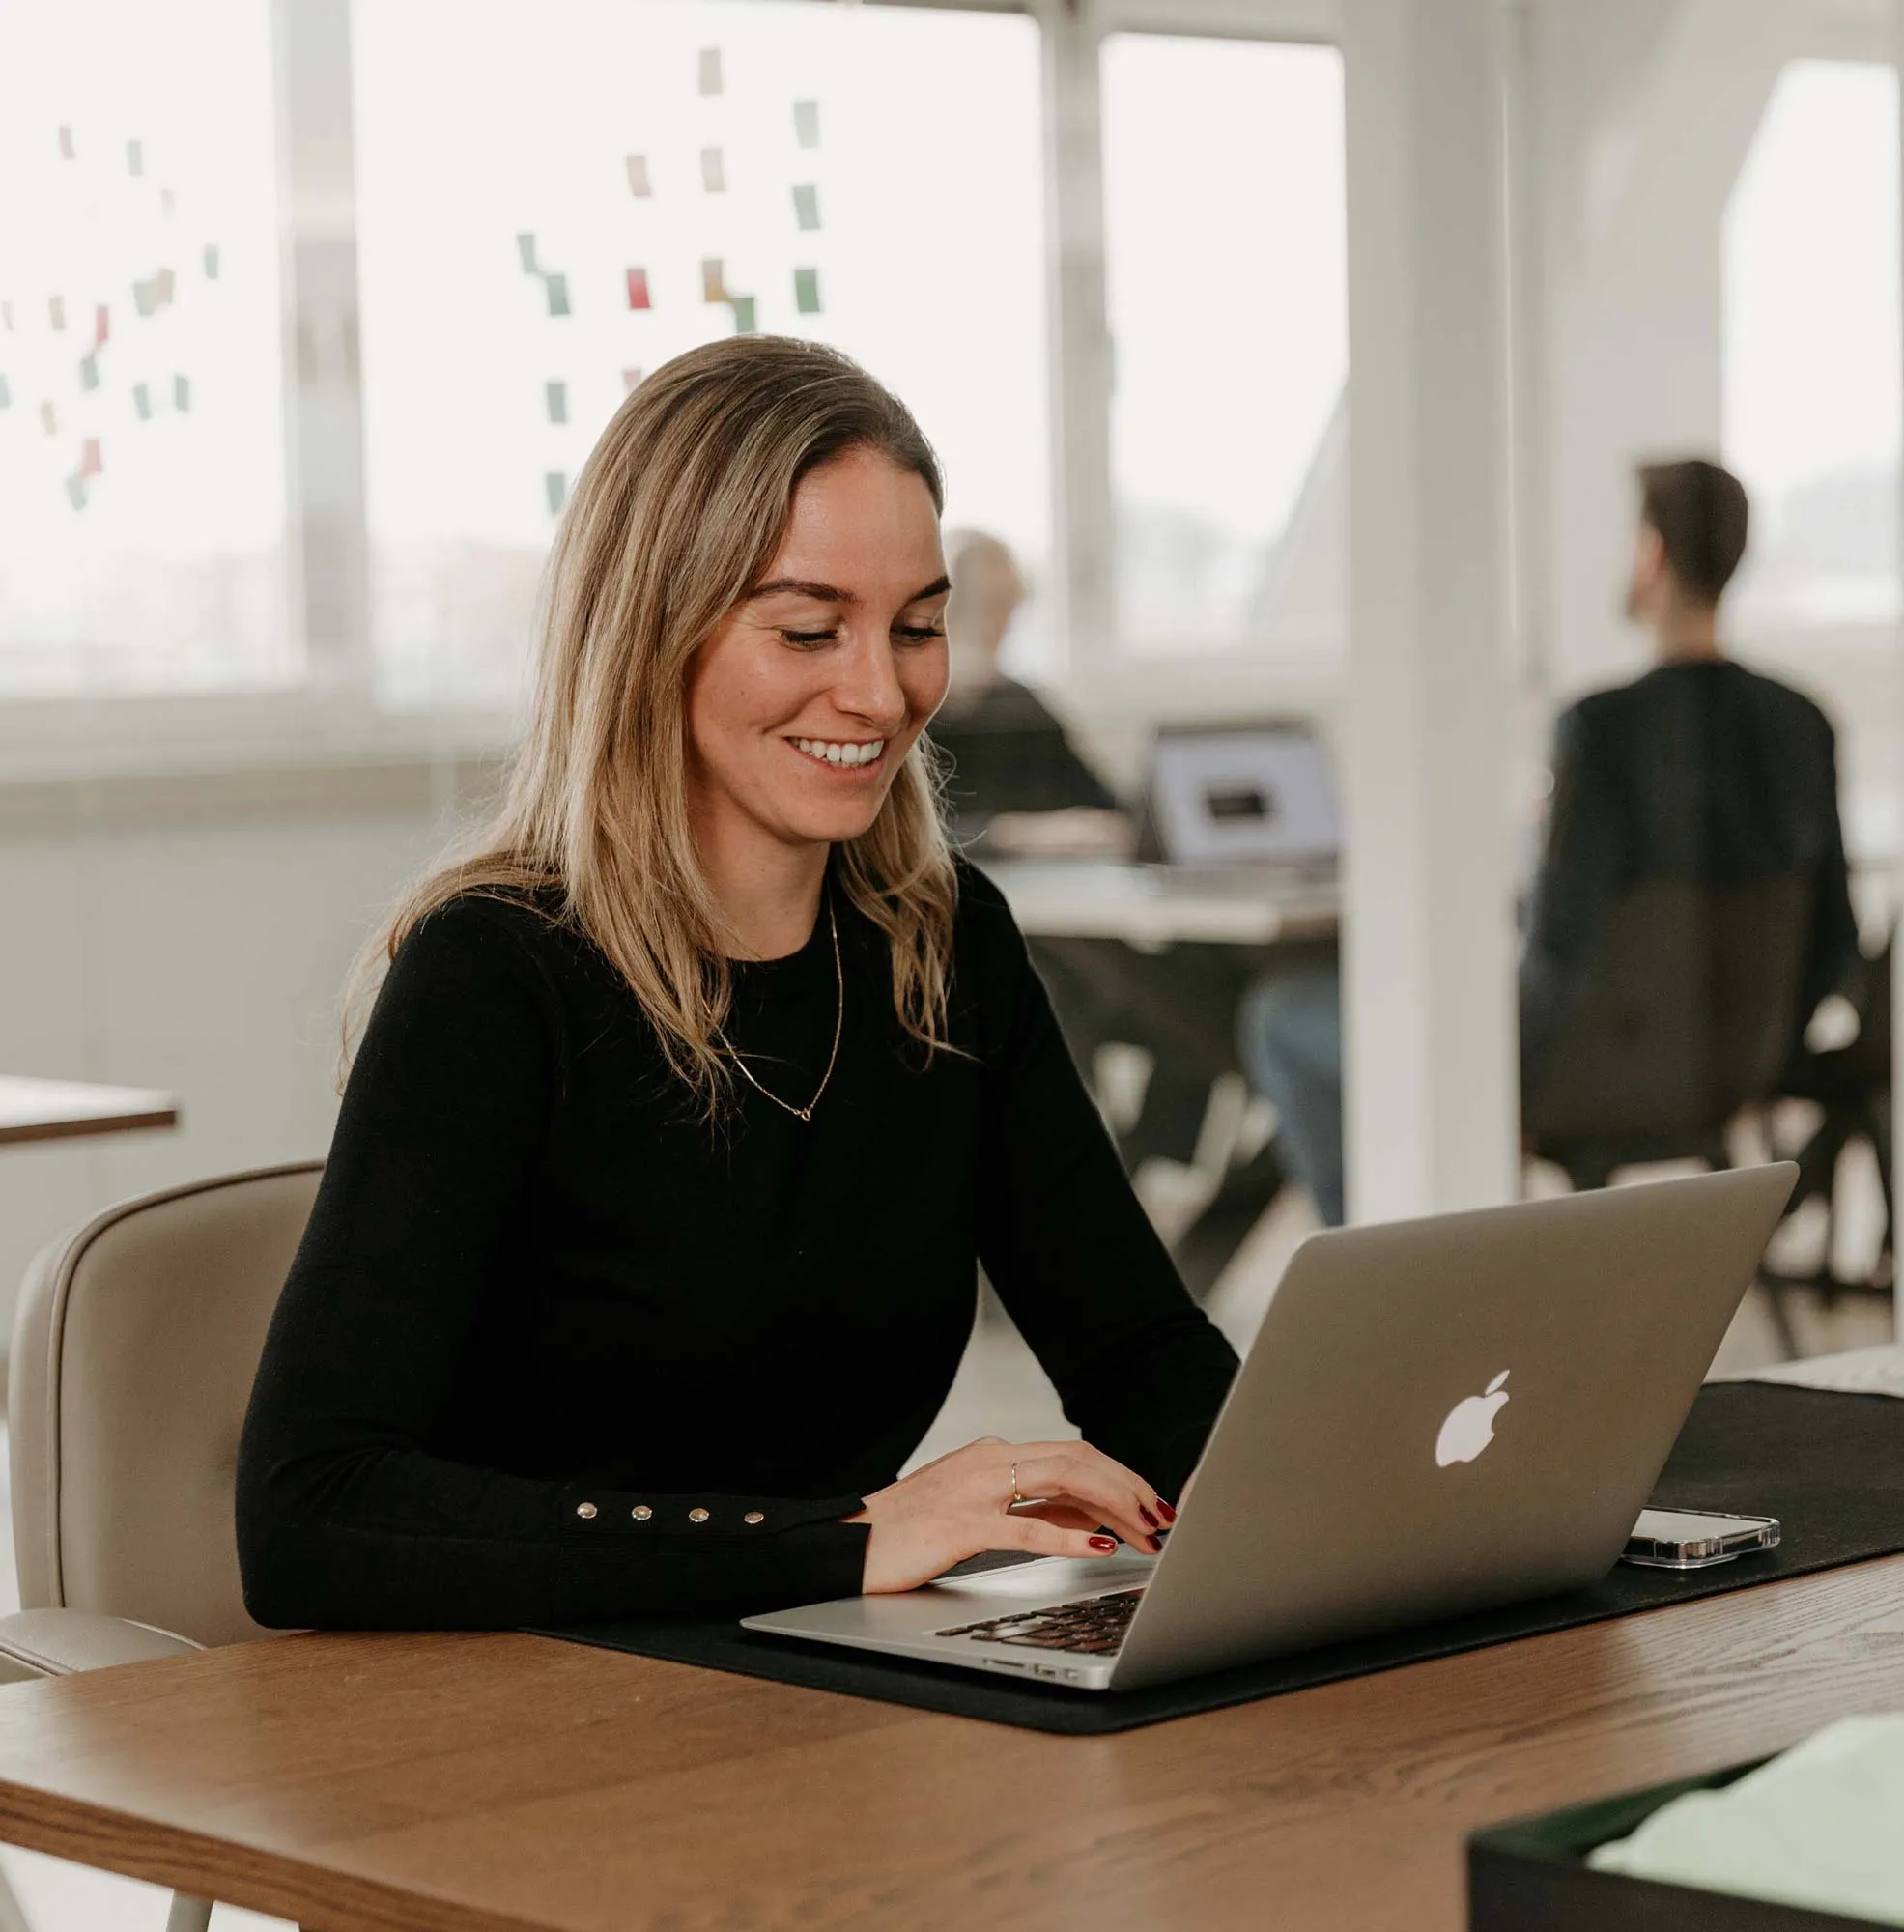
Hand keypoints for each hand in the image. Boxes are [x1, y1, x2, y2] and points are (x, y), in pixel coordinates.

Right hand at [848, 1437, 1175, 1594]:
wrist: (848, 1543)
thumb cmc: (911, 1532)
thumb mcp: (979, 1513)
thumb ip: (1032, 1511)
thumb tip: (1093, 1524)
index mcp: (995, 1454)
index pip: (1074, 1456)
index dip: (1121, 1478)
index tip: (1152, 1505)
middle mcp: (992, 1459)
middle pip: (1080, 1460)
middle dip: (1129, 1488)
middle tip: (1163, 1518)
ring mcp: (977, 1488)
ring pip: (1065, 1482)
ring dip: (1116, 1506)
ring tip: (1148, 1531)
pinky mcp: (963, 1522)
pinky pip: (1029, 1528)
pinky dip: (1071, 1538)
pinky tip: (1101, 1549)